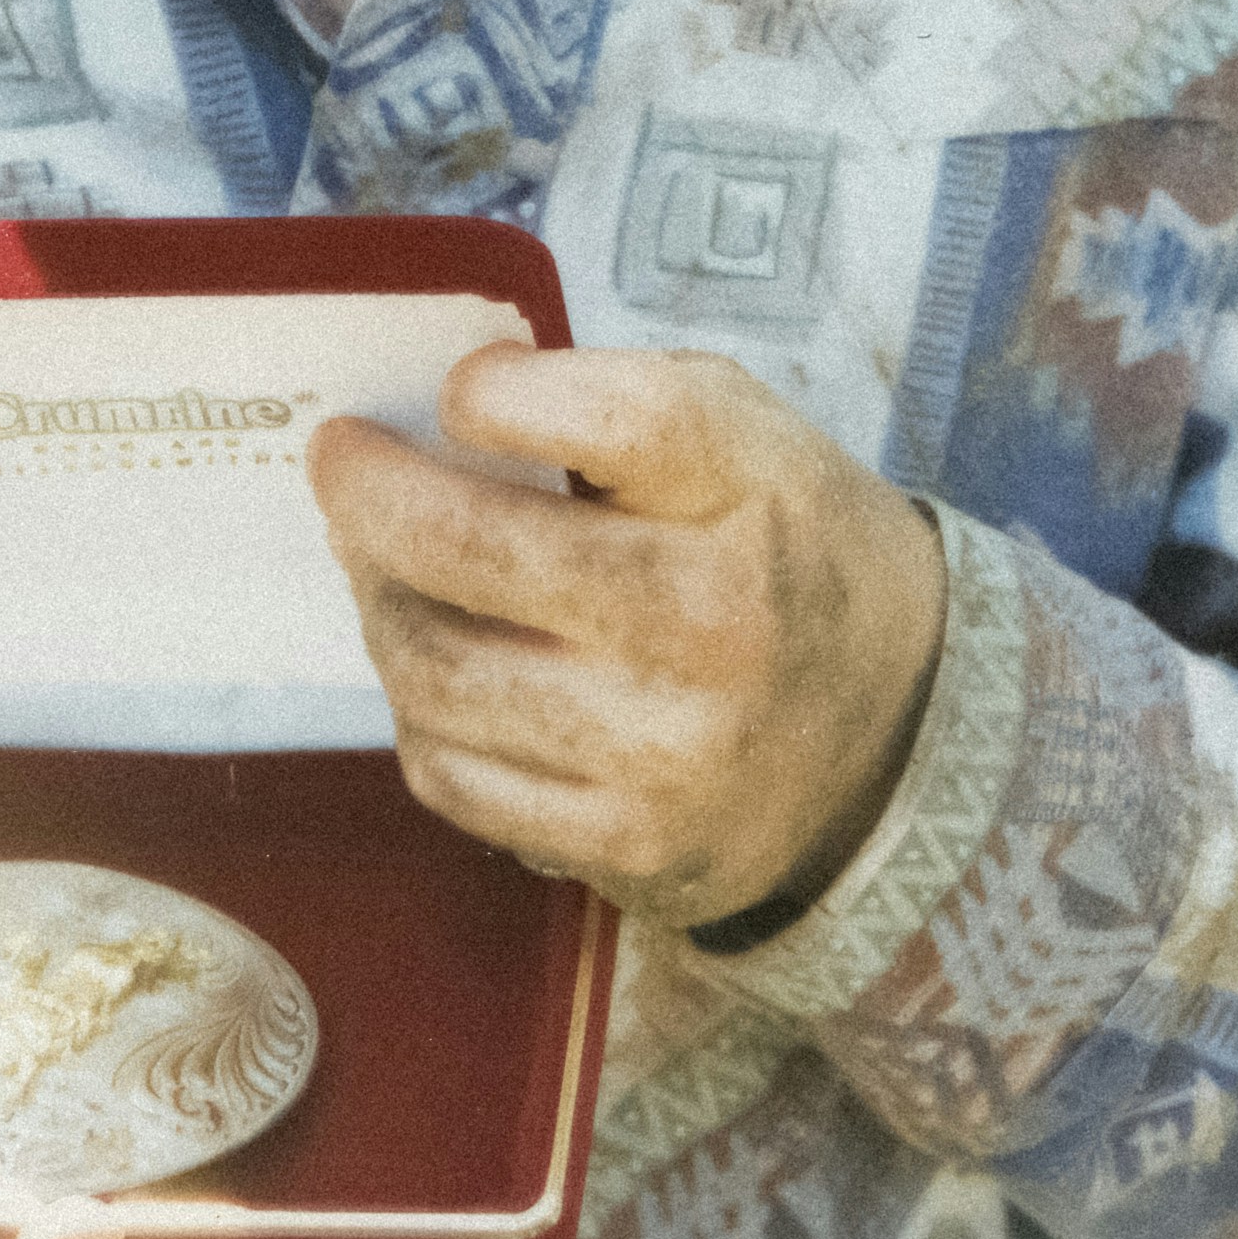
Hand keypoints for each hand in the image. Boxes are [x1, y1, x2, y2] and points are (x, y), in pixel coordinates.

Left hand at [308, 347, 947, 928]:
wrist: (897, 732)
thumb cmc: (785, 541)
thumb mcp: (744, 428)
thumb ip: (611, 399)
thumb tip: (444, 410)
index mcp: (749, 492)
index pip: (606, 419)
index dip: (496, 393)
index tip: (456, 391)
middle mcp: (711, 627)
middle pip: (473, 549)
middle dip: (370, 494)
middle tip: (340, 461)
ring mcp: (664, 754)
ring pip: (438, 672)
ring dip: (379, 605)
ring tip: (377, 566)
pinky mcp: (627, 847)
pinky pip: (457, 779)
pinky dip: (421, 713)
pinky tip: (437, 668)